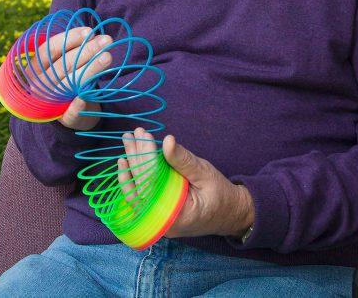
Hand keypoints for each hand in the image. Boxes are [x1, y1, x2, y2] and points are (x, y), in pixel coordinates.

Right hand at [28, 26, 112, 130]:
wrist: (66, 112)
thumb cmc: (64, 79)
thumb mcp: (59, 63)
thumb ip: (69, 50)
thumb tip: (90, 33)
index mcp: (35, 68)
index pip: (50, 49)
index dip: (70, 38)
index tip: (89, 31)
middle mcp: (40, 85)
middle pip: (64, 65)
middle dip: (87, 50)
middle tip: (107, 40)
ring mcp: (52, 102)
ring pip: (70, 84)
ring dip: (90, 70)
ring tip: (108, 56)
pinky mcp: (66, 118)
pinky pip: (72, 112)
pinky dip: (79, 104)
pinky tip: (84, 97)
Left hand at [118, 128, 254, 238]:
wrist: (230, 214)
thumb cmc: (220, 194)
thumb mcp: (204, 174)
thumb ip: (183, 160)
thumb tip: (166, 141)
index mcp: (176, 215)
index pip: (153, 182)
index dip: (145, 157)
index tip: (142, 135)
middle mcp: (162, 223)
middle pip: (140, 187)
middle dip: (135, 158)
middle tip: (130, 135)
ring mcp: (157, 222)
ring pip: (137, 191)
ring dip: (131, 166)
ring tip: (127, 142)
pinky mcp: (157, 215)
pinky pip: (140, 197)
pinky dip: (134, 178)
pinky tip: (127, 162)